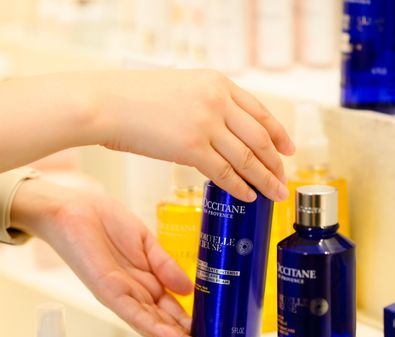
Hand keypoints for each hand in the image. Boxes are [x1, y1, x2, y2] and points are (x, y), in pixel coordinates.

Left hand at [11, 179, 234, 336]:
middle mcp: (136, 296)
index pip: (176, 312)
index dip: (199, 326)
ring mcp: (123, 297)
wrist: (72, 208)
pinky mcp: (109, 292)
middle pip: (170, 325)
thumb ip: (166, 266)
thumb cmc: (103, 221)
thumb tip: (189, 289)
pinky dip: (157, 330)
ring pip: (156, 327)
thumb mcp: (146, 242)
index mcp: (146, 283)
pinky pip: (136, 316)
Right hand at [89, 69, 295, 201]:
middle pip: (259, 136)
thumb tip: (218, 133)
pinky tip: (248, 196)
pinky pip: (225, 172)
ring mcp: (206, 123)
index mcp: (217, 83)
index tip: (287, 149)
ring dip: (265, 178)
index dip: (278, 133)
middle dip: (276, 161)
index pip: (259, 111)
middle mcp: (217, 100)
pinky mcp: (192, 147)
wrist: (106, 103)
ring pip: (248, 157)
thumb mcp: (179, 89)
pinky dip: (240, 186)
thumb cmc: (132, 99)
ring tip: (275, 193)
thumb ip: (204, 104)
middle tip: (283, 178)